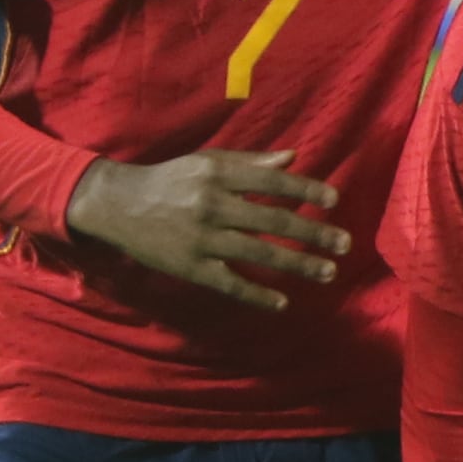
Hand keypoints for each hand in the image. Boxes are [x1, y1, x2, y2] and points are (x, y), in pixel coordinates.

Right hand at [67, 148, 349, 309]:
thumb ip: (251, 163)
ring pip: (258, 254)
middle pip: (273, 221)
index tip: (335, 202)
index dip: (307, 190)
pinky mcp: (189, 266)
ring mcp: (201, 238)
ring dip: (297, 265)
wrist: (117, 204)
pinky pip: (229, 283)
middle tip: (345, 245)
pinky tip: (282, 303)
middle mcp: (212, 205)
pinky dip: (256, 295)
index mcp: (218, 175)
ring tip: (327, 273)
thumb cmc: (171, 179)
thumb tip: (294, 158)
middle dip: (314, 234)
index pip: (273, 183)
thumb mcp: (207, 162)